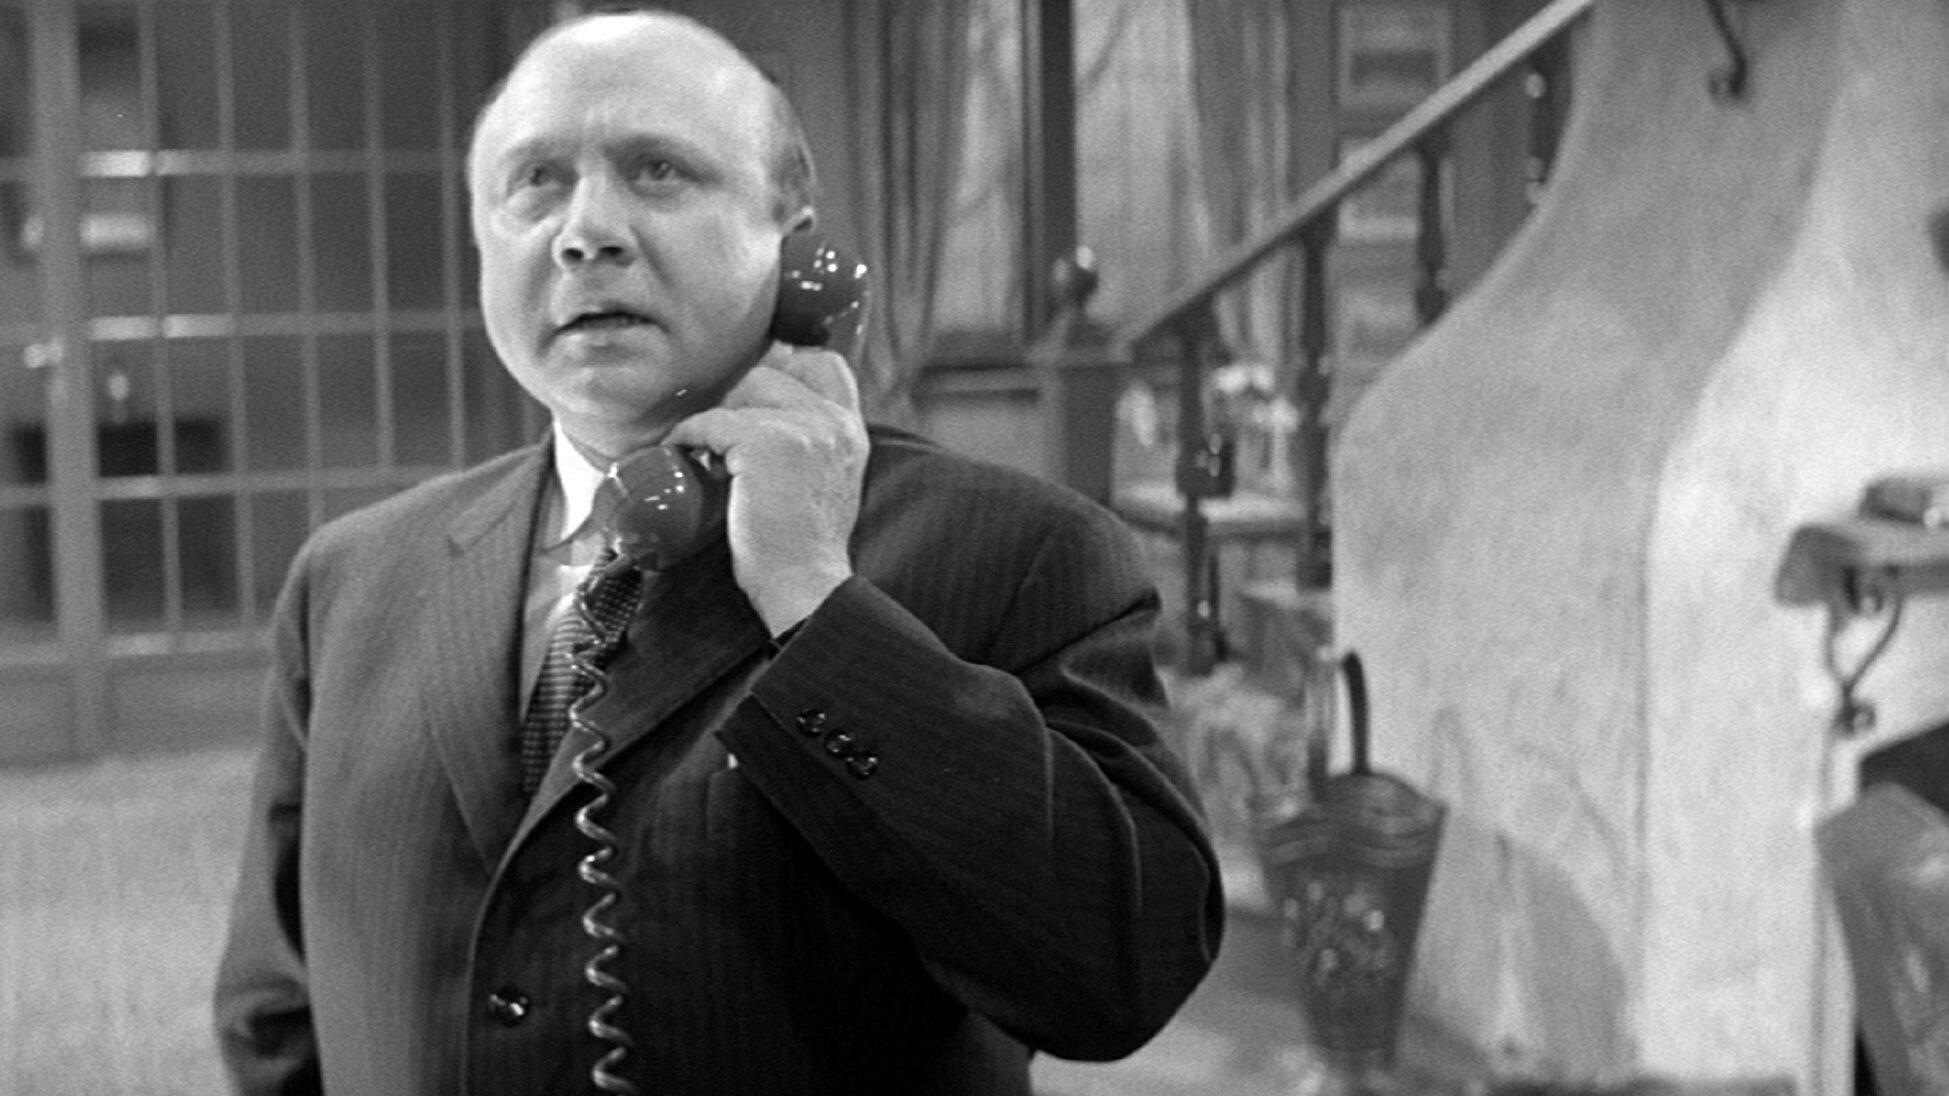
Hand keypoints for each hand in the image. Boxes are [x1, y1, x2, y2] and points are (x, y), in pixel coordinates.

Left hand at [664, 345, 867, 635]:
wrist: (804, 584)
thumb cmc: (804, 549)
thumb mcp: (828, 484)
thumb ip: (813, 449)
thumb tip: (765, 426)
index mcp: (850, 432)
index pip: (824, 365)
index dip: (784, 371)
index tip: (754, 400)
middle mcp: (832, 422)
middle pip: (770, 375)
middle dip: (738, 403)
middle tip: (722, 441)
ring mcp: (801, 429)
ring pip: (740, 394)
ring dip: (716, 421)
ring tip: (707, 454)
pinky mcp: (764, 442)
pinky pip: (710, 421)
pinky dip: (688, 435)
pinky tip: (683, 454)